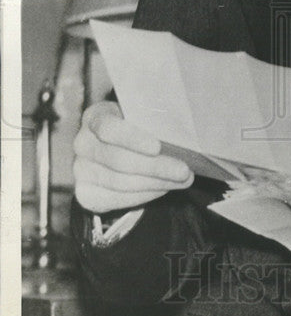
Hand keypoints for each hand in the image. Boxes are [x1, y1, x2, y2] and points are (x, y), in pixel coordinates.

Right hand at [73, 101, 192, 212]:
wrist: (116, 146)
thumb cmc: (136, 127)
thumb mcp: (142, 116)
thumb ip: (154, 123)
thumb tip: (180, 140)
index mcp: (95, 116)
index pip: (109, 128)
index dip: (132, 139)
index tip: (157, 147)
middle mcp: (83, 143)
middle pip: (119, 160)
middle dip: (155, 168)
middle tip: (184, 171)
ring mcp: (81, 170)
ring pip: (121, 183)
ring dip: (156, 184)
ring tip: (182, 180)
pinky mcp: (86, 193)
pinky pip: (118, 199)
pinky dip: (145, 195)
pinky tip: (163, 188)